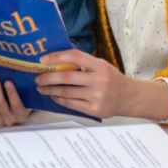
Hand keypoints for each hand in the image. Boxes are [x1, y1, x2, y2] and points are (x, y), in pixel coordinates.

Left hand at [0, 75, 29, 125]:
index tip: (7, 82)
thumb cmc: (21, 105)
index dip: (11, 93)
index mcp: (21, 116)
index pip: (16, 105)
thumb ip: (21, 92)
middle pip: (0, 104)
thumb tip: (15, 76)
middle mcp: (9, 121)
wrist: (13, 117)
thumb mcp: (25, 100)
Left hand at [35, 49, 153, 118]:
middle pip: (67, 78)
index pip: (75, 57)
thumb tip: (56, 60)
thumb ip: (83, 63)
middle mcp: (99, 80)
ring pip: (66, 92)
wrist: (129, 98)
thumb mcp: (101, 65)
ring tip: (41, 87)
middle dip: (48, 77)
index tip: (42, 60)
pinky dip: (59, 99)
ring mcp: (97, 96)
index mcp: (100, 66)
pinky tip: (53, 96)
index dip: (57, 57)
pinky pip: (71, 104)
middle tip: (37, 77)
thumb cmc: (112, 79)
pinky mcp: (94, 110)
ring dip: (50, 89)